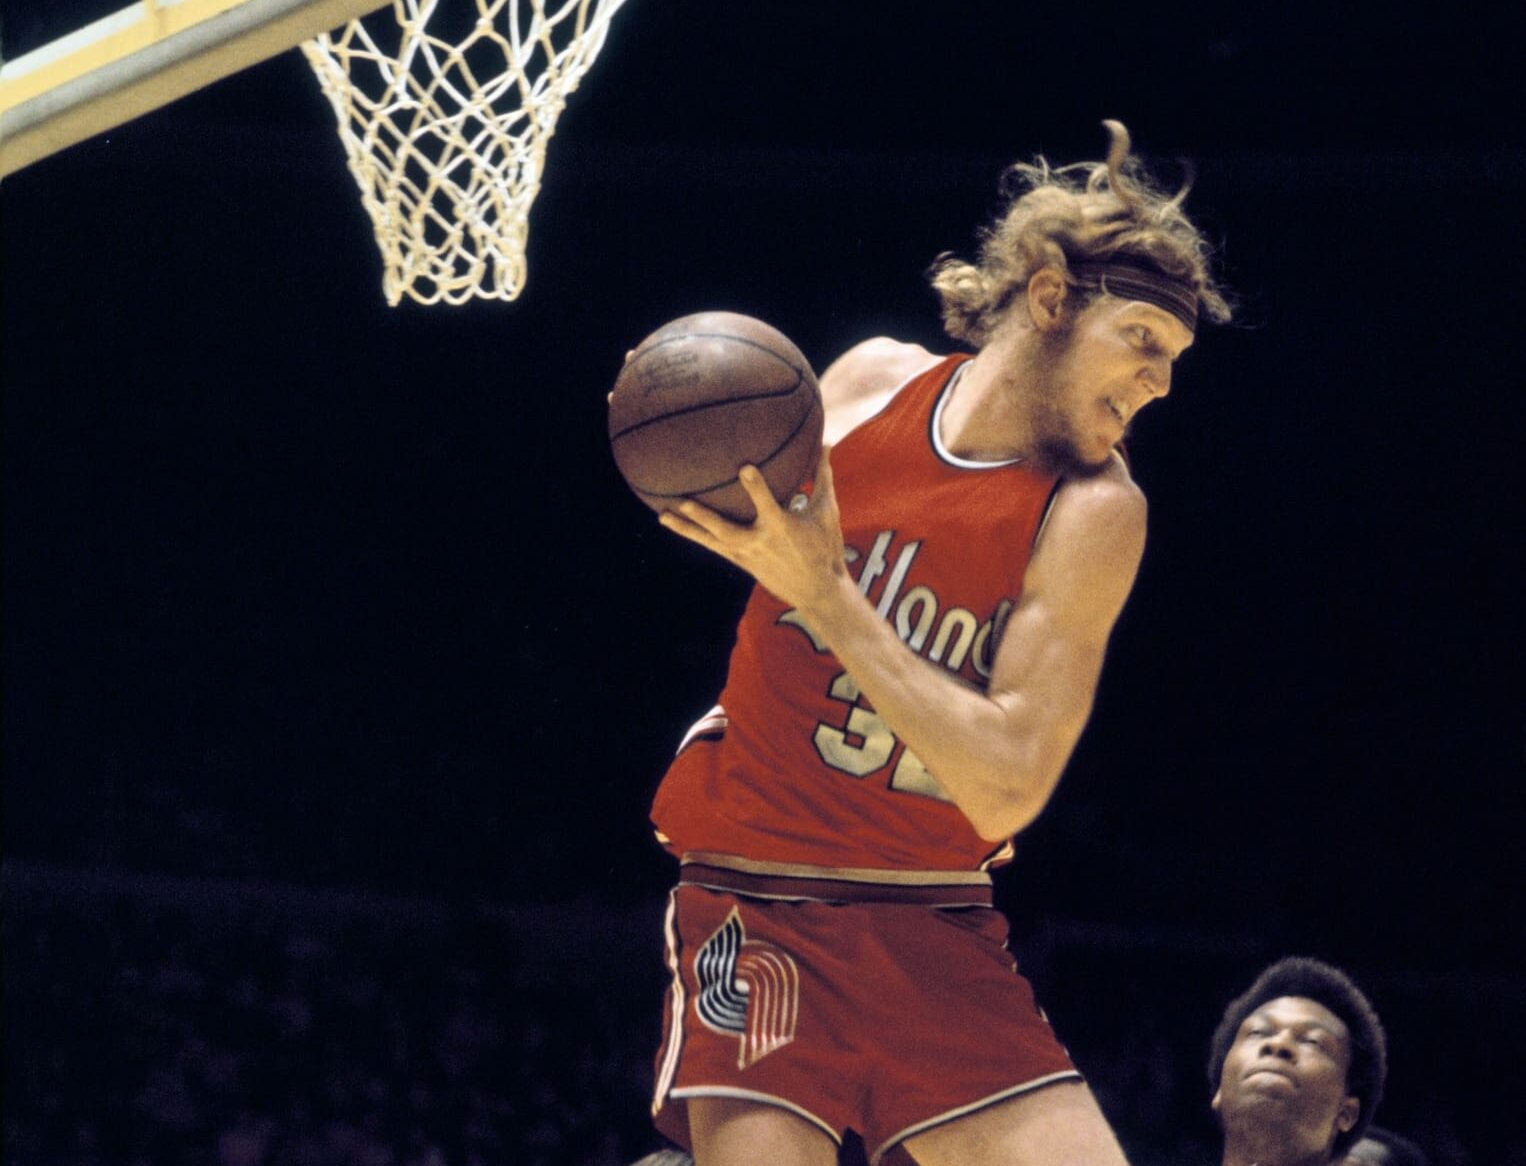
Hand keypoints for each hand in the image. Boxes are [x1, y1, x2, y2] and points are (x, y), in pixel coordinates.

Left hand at [659, 445, 847, 614]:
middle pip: (726, 530)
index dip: (756, 487)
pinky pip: (714, 547)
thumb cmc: (825, 547)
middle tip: (684, 502)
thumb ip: (823, 476)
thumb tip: (825, 443)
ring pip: (712, 541)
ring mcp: (747, 555)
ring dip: (687, 529)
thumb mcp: (827, 512)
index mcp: (782, 528)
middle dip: (705, 516)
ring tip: (663, 516)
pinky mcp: (742, 562)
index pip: (767, 504)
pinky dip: (696, 535)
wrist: (818, 591)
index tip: (744, 467)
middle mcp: (759, 543)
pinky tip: (676, 525)